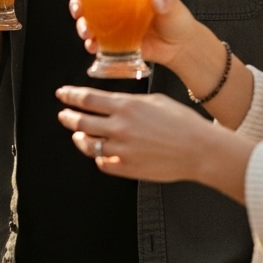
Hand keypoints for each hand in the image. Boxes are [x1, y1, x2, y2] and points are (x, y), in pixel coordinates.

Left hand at [55, 85, 212, 181]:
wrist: (200, 150)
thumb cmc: (182, 123)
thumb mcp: (154, 100)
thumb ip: (129, 102)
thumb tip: (113, 103)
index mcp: (126, 106)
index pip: (87, 99)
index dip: (70, 96)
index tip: (62, 94)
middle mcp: (120, 127)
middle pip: (81, 121)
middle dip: (68, 117)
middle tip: (63, 114)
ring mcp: (121, 149)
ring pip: (87, 144)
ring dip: (79, 138)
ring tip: (78, 135)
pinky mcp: (127, 168)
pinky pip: (102, 163)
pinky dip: (99, 158)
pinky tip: (100, 153)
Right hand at [67, 0, 205, 70]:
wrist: (180, 48)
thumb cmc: (177, 21)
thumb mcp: (174, 7)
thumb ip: (168, 2)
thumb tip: (158, 0)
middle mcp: (115, 4)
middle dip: (76, 3)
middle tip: (79, 10)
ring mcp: (113, 23)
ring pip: (87, 20)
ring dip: (82, 25)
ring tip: (88, 33)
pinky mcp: (114, 41)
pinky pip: (96, 41)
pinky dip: (91, 44)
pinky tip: (93, 46)